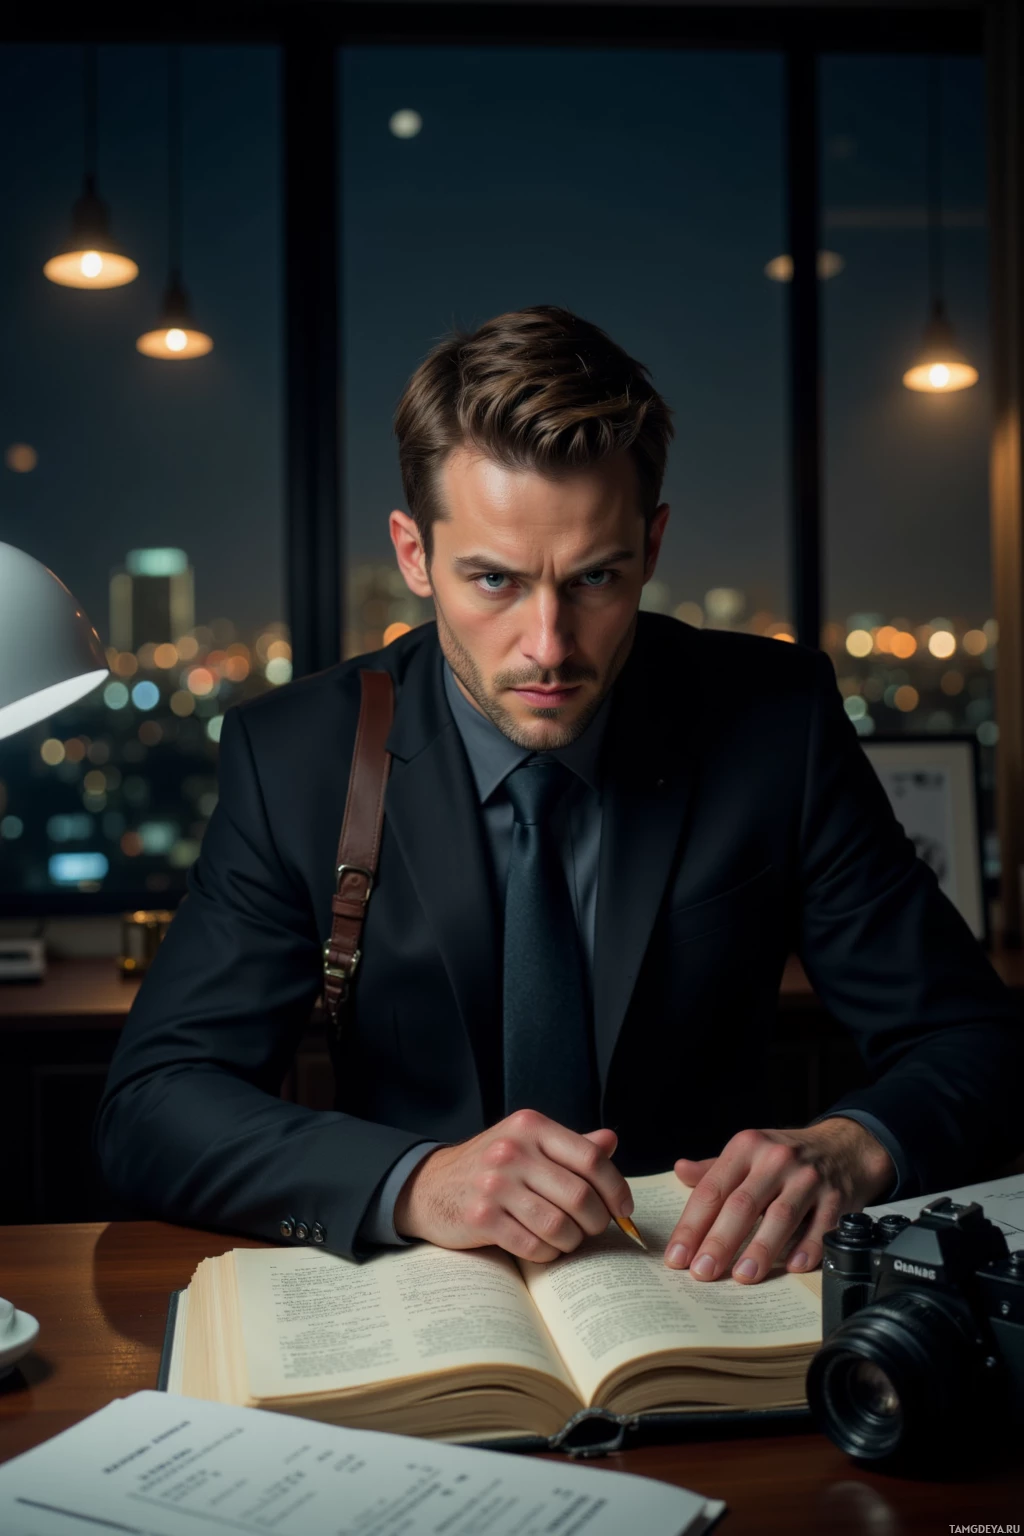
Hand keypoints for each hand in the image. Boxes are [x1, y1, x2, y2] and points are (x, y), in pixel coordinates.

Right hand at [393, 1109, 632, 1261]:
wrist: (430, 1185)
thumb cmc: (490, 1166)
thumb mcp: (527, 1143)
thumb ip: (569, 1145)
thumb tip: (611, 1142)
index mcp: (530, 1127)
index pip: (591, 1158)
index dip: (616, 1188)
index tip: (624, 1209)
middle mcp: (512, 1150)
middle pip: (579, 1195)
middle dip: (596, 1221)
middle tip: (593, 1229)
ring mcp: (494, 1184)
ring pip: (559, 1225)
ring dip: (572, 1241)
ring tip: (568, 1239)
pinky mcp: (480, 1218)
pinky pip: (533, 1246)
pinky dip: (547, 1253)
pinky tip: (544, 1247)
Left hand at [663, 1119, 895, 1283]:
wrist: (842, 1147)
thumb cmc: (784, 1155)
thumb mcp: (748, 1152)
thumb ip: (714, 1169)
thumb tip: (679, 1170)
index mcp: (747, 1147)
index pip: (712, 1189)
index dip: (692, 1225)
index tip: (677, 1256)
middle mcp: (776, 1159)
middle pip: (742, 1205)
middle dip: (719, 1242)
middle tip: (702, 1272)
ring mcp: (809, 1178)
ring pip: (780, 1217)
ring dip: (760, 1250)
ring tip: (743, 1276)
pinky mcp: (837, 1198)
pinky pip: (820, 1227)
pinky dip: (807, 1248)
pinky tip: (793, 1268)